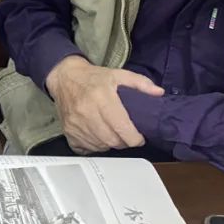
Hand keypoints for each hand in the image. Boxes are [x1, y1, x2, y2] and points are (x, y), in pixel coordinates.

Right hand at [45, 56, 162, 152]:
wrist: (65, 78)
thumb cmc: (92, 77)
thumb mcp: (118, 74)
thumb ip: (140, 83)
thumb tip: (158, 92)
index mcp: (102, 98)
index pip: (122, 128)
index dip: (135, 138)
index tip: (139, 137)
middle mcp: (87, 112)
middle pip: (113, 141)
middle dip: (124, 142)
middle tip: (127, 135)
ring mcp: (76, 125)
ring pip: (101, 147)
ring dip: (111, 144)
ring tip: (113, 134)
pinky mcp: (68, 132)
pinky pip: (86, 149)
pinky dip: (95, 147)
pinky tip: (98, 137)